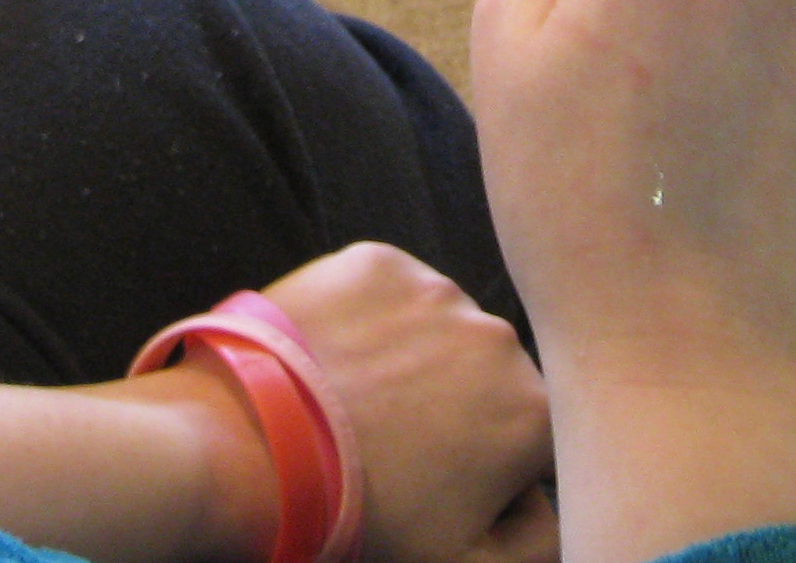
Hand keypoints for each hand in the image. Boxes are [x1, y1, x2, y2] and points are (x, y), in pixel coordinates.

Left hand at [261, 242, 557, 562]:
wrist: (255, 449)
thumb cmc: (359, 514)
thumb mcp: (464, 562)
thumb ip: (537, 539)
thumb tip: (540, 502)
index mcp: (534, 412)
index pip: (530, 436)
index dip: (490, 464)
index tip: (441, 478)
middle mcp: (498, 338)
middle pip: (486, 376)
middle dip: (454, 404)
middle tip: (392, 441)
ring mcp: (435, 291)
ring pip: (438, 329)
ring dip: (413, 357)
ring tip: (357, 400)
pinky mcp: (377, 262)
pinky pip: (386, 291)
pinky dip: (366, 318)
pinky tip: (335, 358)